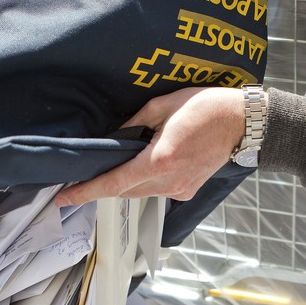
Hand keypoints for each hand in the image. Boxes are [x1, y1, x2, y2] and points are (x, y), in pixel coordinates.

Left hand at [54, 87, 253, 205]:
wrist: (241, 123)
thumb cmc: (205, 108)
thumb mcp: (161, 106)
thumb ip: (133, 123)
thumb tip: (114, 136)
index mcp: (158, 160)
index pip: (113, 183)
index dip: (85, 192)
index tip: (64, 198)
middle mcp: (168, 181)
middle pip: (124, 191)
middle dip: (103, 186)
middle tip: (83, 179)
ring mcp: (180, 189)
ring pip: (141, 192)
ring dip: (127, 182)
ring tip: (121, 164)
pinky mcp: (188, 190)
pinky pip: (158, 190)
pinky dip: (147, 181)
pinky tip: (150, 164)